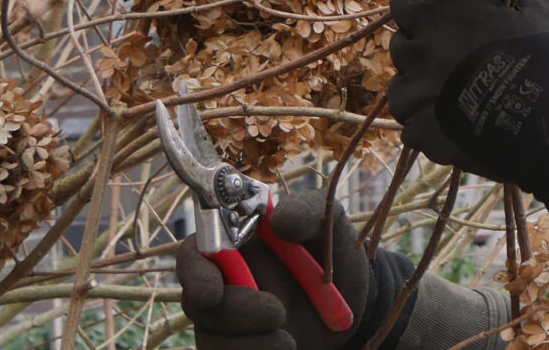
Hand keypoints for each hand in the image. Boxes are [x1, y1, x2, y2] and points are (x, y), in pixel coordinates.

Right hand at [176, 191, 411, 349]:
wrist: (355, 307)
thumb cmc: (332, 256)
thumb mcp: (330, 226)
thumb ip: (308, 212)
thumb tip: (278, 220)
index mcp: (234, 246)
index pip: (193, 254)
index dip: (194, 273)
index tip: (212, 292)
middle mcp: (222, 284)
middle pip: (196, 302)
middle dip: (235, 312)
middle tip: (278, 313)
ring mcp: (226, 322)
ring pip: (212, 338)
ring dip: (253, 341)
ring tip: (292, 339)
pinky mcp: (239, 347)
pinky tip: (289, 348)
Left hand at [386, 0, 548, 230]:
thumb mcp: (542, 16)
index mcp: (458, 0)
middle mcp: (427, 34)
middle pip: (402, 4)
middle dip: (420, 5)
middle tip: (442, 18)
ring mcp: (416, 81)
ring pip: (400, 57)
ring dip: (421, 58)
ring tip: (451, 72)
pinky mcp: (415, 122)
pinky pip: (407, 105)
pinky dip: (423, 106)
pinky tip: (449, 110)